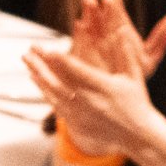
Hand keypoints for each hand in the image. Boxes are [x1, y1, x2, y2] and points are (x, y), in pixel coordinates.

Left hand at [24, 0, 165, 159]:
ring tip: (28, 61)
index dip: (62, 61)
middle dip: (41, 66)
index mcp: (104, 88)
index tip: (49, 50)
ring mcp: (81, 114)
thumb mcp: (133, 76)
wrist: (137, 135)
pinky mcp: (76, 123)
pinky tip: (36, 78)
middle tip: (28, 52)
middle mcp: (90, 101)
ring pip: (53, 93)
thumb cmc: (136, 103)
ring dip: (38, 76)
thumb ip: (123, 53)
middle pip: (59, 82)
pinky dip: (44, 91)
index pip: (79, 72)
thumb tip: (119, 30)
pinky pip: (55, 105)